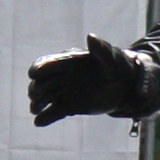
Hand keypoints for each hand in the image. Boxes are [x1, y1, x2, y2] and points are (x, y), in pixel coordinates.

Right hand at [27, 40, 149, 125]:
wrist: (126, 86)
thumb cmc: (117, 67)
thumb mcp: (111, 58)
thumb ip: (101, 49)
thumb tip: (90, 36)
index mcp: (67, 62)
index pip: (46, 64)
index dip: (38, 68)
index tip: (34, 74)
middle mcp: (61, 77)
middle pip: (41, 82)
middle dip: (35, 88)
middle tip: (36, 95)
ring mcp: (63, 92)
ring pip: (44, 98)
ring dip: (37, 104)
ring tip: (35, 109)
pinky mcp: (68, 107)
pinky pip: (54, 113)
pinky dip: (46, 118)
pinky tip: (39, 122)